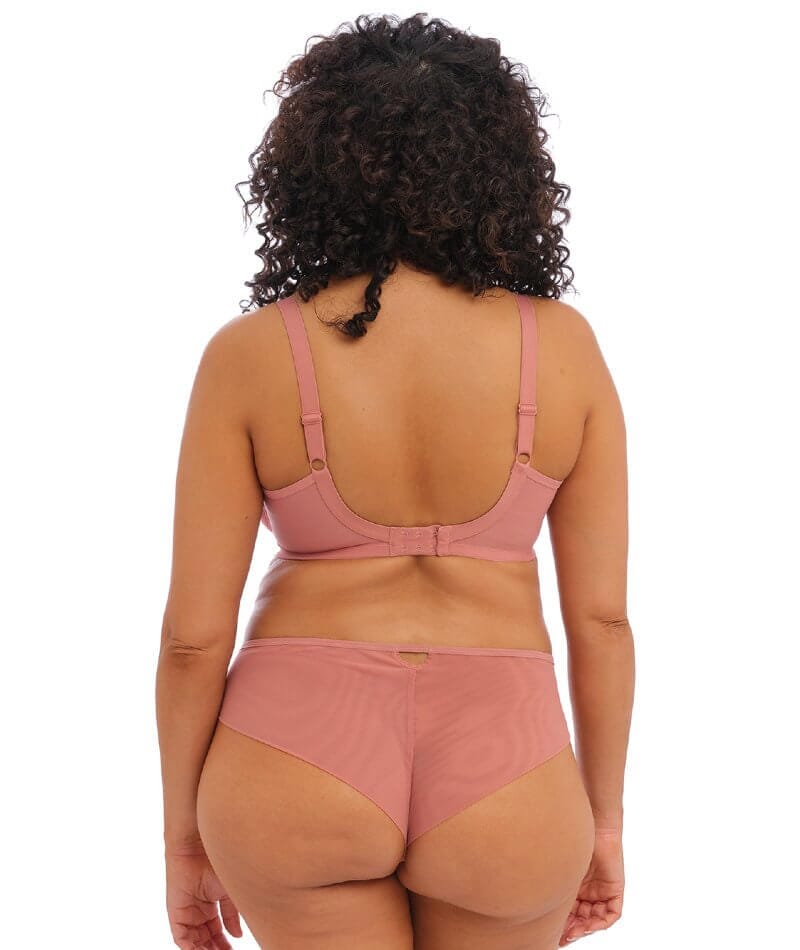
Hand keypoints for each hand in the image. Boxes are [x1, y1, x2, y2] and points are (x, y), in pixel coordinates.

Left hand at [165, 846, 242, 949]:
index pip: (217, 931)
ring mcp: (186, 914)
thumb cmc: (215, 862)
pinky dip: (191, 948)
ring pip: (195, 941)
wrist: (197, 847)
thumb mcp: (229, 892)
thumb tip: (238, 935)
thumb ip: (232, 915)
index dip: (225, 943)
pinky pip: (182, 939)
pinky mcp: (176, 915)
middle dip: (216, 949)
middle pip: (206, 939)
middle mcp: (198, 911)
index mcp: (211, 905)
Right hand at [558, 828, 623, 944]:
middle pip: (582, 917)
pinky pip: (612, 913)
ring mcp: (602, 890)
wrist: (593, 825)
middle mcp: (589, 890)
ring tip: (572, 933)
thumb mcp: (562, 869)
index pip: (571, 911)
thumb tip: (538, 902)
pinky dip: (601, 921)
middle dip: (572, 930)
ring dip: (585, 928)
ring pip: (595, 918)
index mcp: (576, 885)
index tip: (555, 935)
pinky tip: (589, 925)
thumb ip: (555, 886)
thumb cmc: (573, 839)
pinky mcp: (615, 889)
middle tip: (562, 937)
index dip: (564, 924)